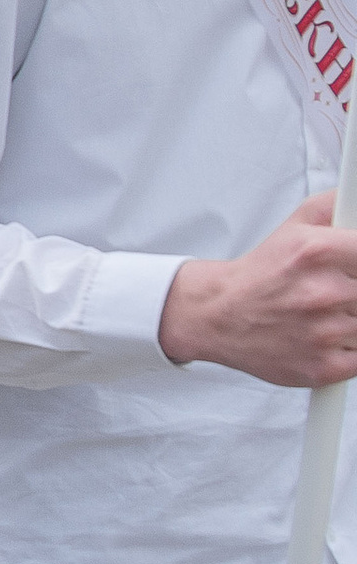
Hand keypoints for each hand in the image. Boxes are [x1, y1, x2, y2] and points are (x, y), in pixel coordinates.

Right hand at [160, 196, 356, 383]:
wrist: (220, 316)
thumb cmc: (261, 275)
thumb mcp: (295, 226)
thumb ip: (334, 206)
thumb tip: (353, 197)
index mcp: (318, 251)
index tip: (353, 268)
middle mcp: (322, 292)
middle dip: (355, 288)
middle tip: (343, 288)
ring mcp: (325, 332)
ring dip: (355, 317)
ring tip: (334, 312)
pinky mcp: (326, 367)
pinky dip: (352, 346)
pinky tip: (332, 335)